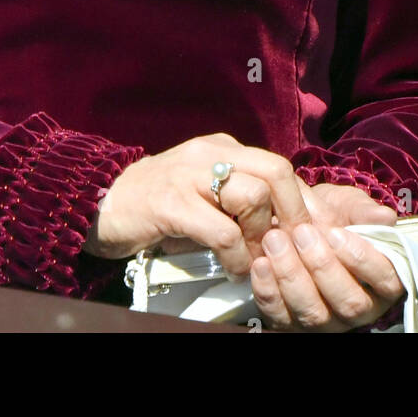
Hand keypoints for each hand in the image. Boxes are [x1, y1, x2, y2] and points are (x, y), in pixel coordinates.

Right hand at [84, 133, 315, 279]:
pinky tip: (232, 268)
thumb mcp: (203, 192)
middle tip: (292, 248)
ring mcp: (189, 175)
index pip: (278, 167)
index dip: (304, 203)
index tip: (316, 235)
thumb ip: (239, 200)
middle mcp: (209, 154)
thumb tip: (287, 226)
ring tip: (255, 260)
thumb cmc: (157, 204)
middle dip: (293, 215)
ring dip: (261, 239)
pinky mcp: (171, 202)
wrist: (100, 202)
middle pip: (275, 172)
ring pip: (252, 198)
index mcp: (221, 148)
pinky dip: (236, 256)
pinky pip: (221, 230)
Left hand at [249, 183, 405, 331]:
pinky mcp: (293, 324)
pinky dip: (268, 291)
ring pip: (314, 313)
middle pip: (349, 302)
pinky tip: (260, 263)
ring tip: (274, 240)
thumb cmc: (331, 216)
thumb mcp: (348, 206)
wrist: (295, 221)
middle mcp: (359, 308)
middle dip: (322, 266)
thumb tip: (385, 217)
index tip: (335, 233)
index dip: (361, 259)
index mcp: (382, 281)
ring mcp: (326, 320)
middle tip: (301, 232)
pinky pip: (281, 317)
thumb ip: (363, 211)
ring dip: (292, 276)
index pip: (385, 279)